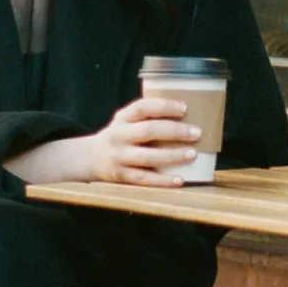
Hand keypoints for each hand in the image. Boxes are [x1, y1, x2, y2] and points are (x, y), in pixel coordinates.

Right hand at [84, 93, 201, 185]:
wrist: (91, 158)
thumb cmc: (121, 136)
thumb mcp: (126, 122)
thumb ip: (148, 118)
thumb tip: (189, 116)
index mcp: (122, 118)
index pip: (143, 107)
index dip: (164, 106)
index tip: (185, 108)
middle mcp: (118, 135)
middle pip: (147, 131)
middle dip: (174, 131)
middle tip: (197, 133)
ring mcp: (118, 156)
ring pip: (147, 157)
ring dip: (172, 155)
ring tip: (193, 154)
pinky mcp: (121, 175)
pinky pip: (144, 178)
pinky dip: (163, 180)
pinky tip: (180, 180)